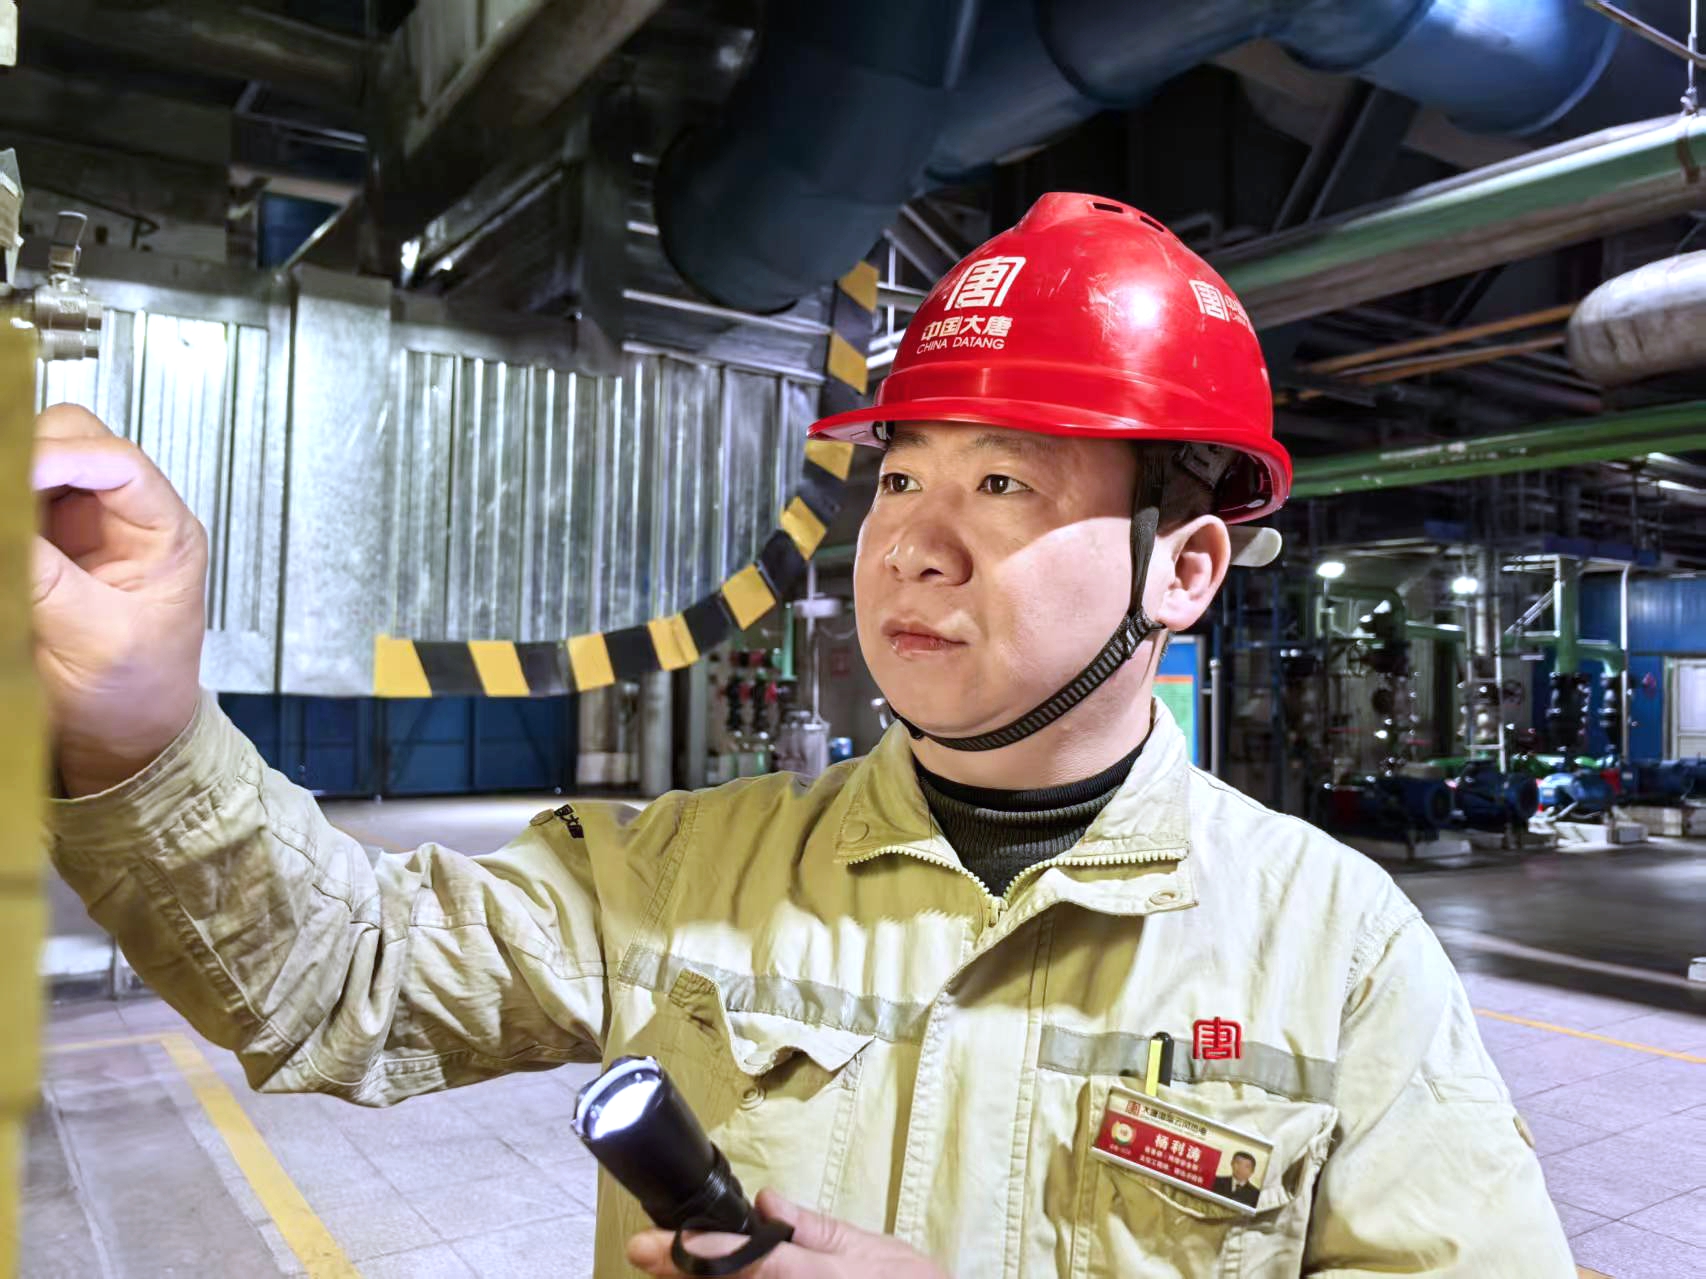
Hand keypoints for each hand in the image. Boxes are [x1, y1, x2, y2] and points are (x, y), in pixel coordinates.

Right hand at [33, 405, 207, 795]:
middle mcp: (126, 516)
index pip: (117, 461)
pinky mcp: (44, 545)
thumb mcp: (93, 638)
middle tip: (2, 495)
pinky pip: (13, 506)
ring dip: (9, 482)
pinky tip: (3, 537)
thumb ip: (42, 577)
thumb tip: (5, 525)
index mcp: (166, 532)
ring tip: (5, 529)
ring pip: (32, 464)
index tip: (14, 472)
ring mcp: (82, 526)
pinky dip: (4, 510)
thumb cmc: (134, 693)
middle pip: (72, 440)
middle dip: (25, 454)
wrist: (122, 736)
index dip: (59, 454)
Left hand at [627, 1189, 950, 1277]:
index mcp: (815, 1273)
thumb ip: (813, 1227)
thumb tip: (767, 1202)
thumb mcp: (867, 1247)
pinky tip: (705, 1278)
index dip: (698, 1252)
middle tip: (645, 1253)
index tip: (653, 1244)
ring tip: (668, 1263)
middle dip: (682, 1273)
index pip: (747, 1261)